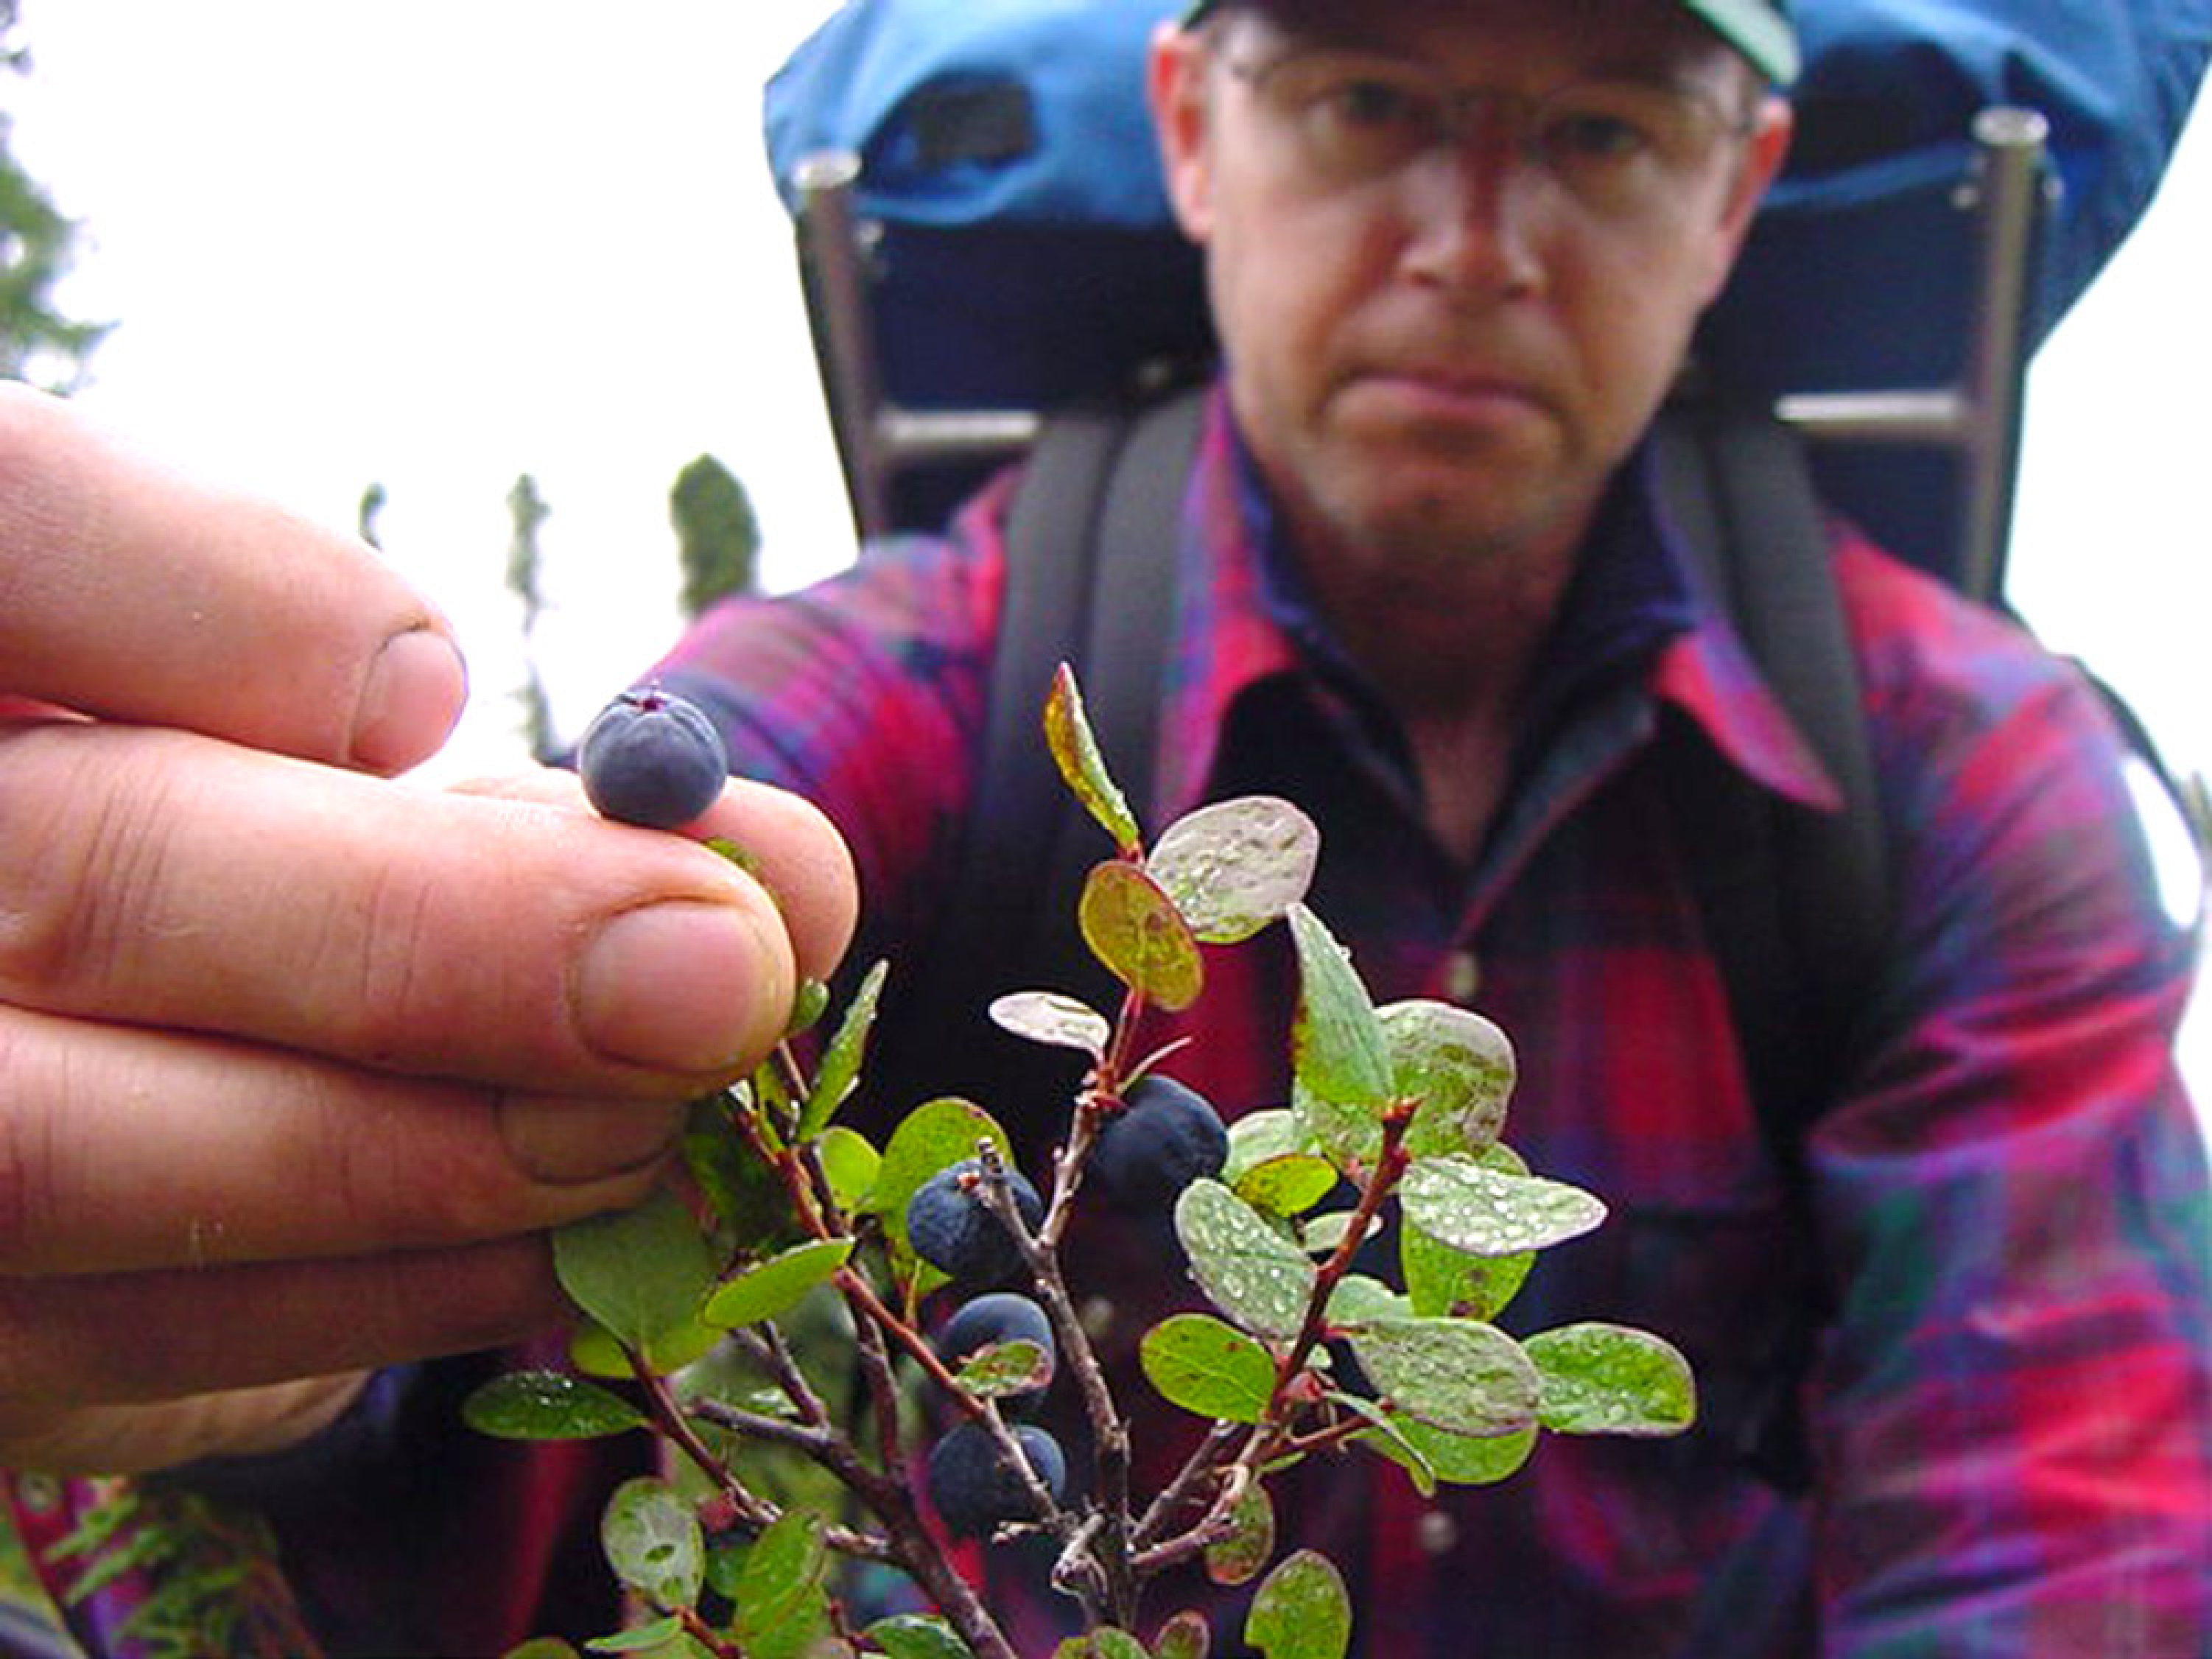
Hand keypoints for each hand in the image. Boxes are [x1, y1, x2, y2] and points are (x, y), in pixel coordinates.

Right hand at [0, 385, 857, 1473]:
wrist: (86, 1074)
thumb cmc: (255, 868)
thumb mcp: (352, 797)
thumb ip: (515, 805)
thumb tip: (787, 875)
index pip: (8, 526)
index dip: (219, 595)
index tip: (427, 690)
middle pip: (91, 873)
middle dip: (452, 935)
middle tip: (720, 974)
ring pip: (79, 1154)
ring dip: (443, 1154)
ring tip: (650, 1126)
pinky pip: (137, 1349)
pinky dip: (388, 1296)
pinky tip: (548, 1240)